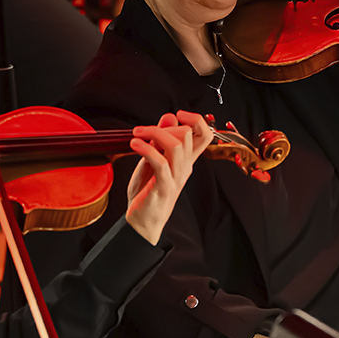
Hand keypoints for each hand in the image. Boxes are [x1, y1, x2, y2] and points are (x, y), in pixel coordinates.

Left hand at [123, 111, 213, 245]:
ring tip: (136, 135)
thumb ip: (160, 140)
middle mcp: (184, 168)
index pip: (204, 136)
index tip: (177, 115)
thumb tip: (169, 117)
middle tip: (140, 130)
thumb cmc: (147, 192)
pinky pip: (160, 162)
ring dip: (153, 134)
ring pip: (175, 145)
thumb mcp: (152, 160)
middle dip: (163, 126)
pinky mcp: (164, 186)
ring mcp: (176, 177)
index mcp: (185, 161)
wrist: (142, 222)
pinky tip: (134, 145)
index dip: (196, 120)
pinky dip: (146, 148)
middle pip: (187, 134)